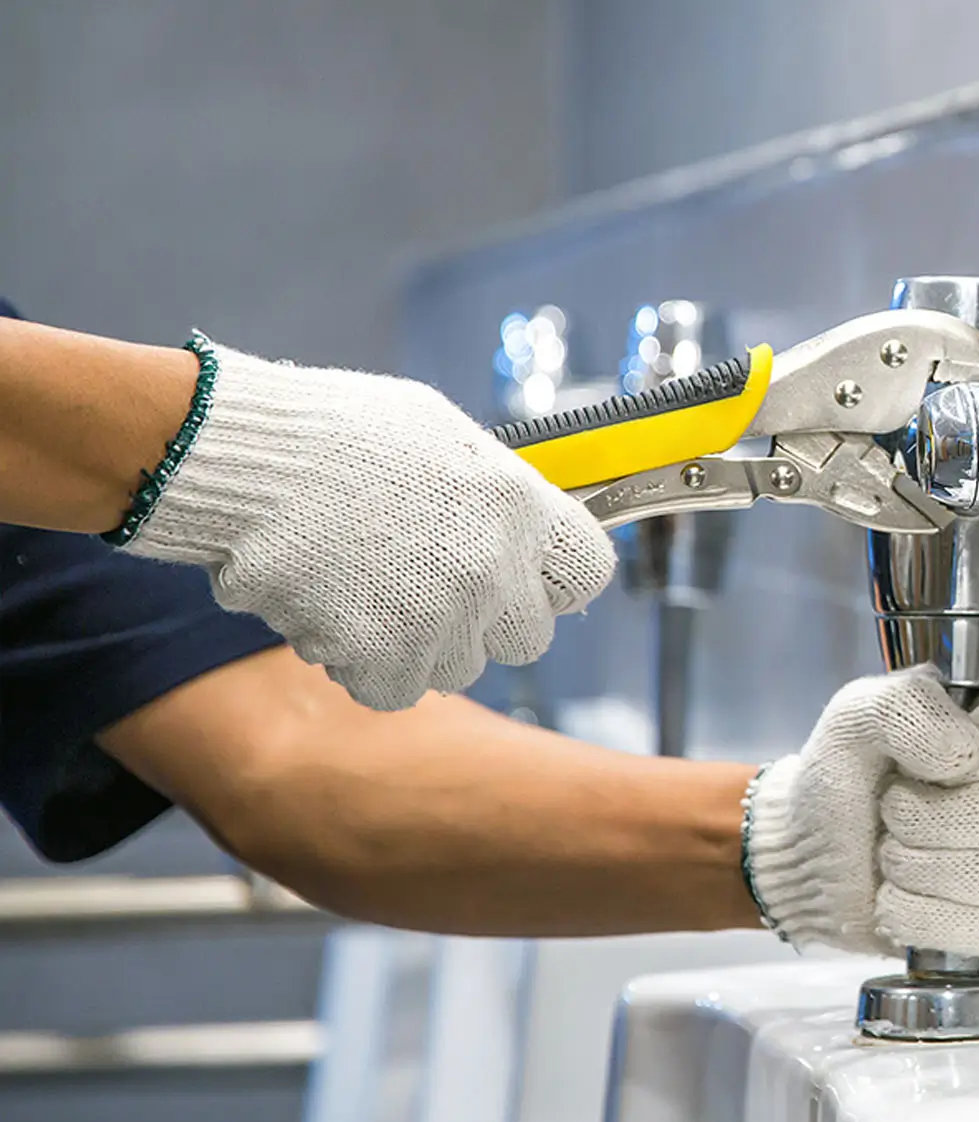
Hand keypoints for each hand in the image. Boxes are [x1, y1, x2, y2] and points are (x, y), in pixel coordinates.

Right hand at [125, 338, 614, 709]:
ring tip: (369, 588)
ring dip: (421, 642)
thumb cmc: (337, 432)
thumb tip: (515, 523)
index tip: (527, 575)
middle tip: (434, 588)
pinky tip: (337, 614)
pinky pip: (395, 689)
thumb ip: (493, 491)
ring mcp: (441, 620)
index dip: (553, 579)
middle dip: (487, 620)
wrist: (248, 461)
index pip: (586, 573)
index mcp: (519, 506)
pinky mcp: (383, 658)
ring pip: (458, 668)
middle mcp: (493, 570)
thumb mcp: (442, 435)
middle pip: (527, 637)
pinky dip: (366, 665)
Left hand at [743, 665, 978, 961]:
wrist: (816, 857)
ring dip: (918, 869)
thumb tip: (961, 751)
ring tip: (892, 856)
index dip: (957, 760)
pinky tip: (899, 901)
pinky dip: (926, 919)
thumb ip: (905, 706)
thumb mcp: (857, 718)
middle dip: (922, 821)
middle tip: (890, 815)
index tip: (911, 767)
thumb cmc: (847, 781)